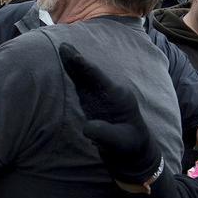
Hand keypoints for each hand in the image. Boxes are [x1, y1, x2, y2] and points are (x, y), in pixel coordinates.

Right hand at [59, 44, 162, 187]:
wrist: (134, 153)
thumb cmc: (129, 148)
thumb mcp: (118, 143)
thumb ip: (104, 134)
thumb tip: (87, 127)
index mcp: (118, 98)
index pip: (98, 79)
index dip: (84, 66)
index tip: (72, 54)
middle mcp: (110, 94)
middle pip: (90, 74)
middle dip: (77, 60)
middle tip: (63, 45)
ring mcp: (103, 98)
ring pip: (86, 78)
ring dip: (74, 65)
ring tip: (62, 50)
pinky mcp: (96, 104)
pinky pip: (84, 86)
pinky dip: (76, 76)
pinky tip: (68, 67)